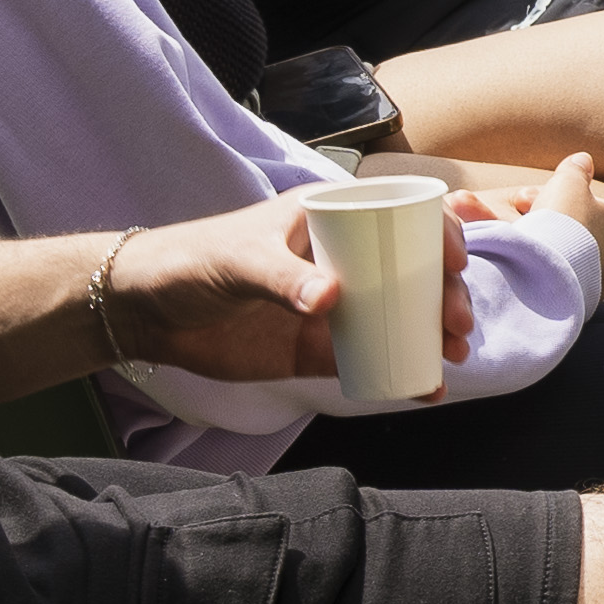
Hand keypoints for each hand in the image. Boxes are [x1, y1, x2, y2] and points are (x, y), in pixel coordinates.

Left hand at [88, 196, 474, 383]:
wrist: (146, 312)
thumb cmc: (190, 261)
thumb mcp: (238, 259)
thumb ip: (283, 277)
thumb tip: (332, 299)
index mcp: (329, 219)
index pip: (400, 215)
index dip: (439, 233)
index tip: (456, 261)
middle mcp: (343, 260)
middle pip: (414, 273)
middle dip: (447, 295)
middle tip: (457, 324)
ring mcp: (335, 307)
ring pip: (402, 317)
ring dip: (435, 335)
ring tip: (452, 356)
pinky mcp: (319, 349)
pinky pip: (372, 359)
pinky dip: (402, 373)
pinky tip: (424, 388)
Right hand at [538, 149, 603, 312]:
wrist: (542, 267)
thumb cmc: (561, 221)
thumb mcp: (567, 184)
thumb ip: (576, 171)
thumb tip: (584, 161)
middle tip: (597, 234)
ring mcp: (599, 281)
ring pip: (602, 270)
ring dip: (589, 261)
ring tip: (571, 254)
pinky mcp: (580, 301)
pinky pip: (582, 290)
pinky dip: (574, 281)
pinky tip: (559, 277)